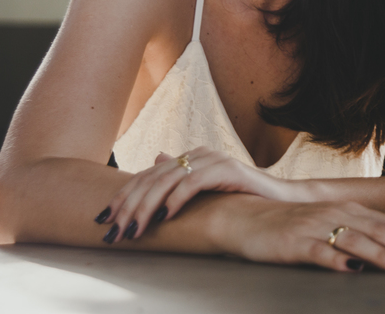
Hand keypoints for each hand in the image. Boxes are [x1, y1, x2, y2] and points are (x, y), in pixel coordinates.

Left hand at [100, 147, 282, 242]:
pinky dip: (176, 200)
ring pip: (167, 180)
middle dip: (128, 205)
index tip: (104, 218)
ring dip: (146, 207)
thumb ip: (182, 174)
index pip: (147, 174)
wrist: (280, 197)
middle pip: (152, 177)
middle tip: (114, 230)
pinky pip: (194, 183)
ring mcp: (213, 159)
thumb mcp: (207, 185)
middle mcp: (199, 153)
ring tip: (134, 229)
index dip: (123, 196)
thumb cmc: (243, 195)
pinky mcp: (228, 170)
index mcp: (191, 156)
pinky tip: (164, 217)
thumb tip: (155, 158)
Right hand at [219, 197, 384, 272]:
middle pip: (378, 231)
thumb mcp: (339, 217)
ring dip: (381, 254)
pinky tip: (352, 270)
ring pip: (354, 240)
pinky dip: (337, 260)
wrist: (244, 217)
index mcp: (350, 209)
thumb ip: (376, 219)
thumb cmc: (294, 223)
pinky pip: (318, 251)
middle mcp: (336, 213)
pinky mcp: (293, 242)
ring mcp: (314, 226)